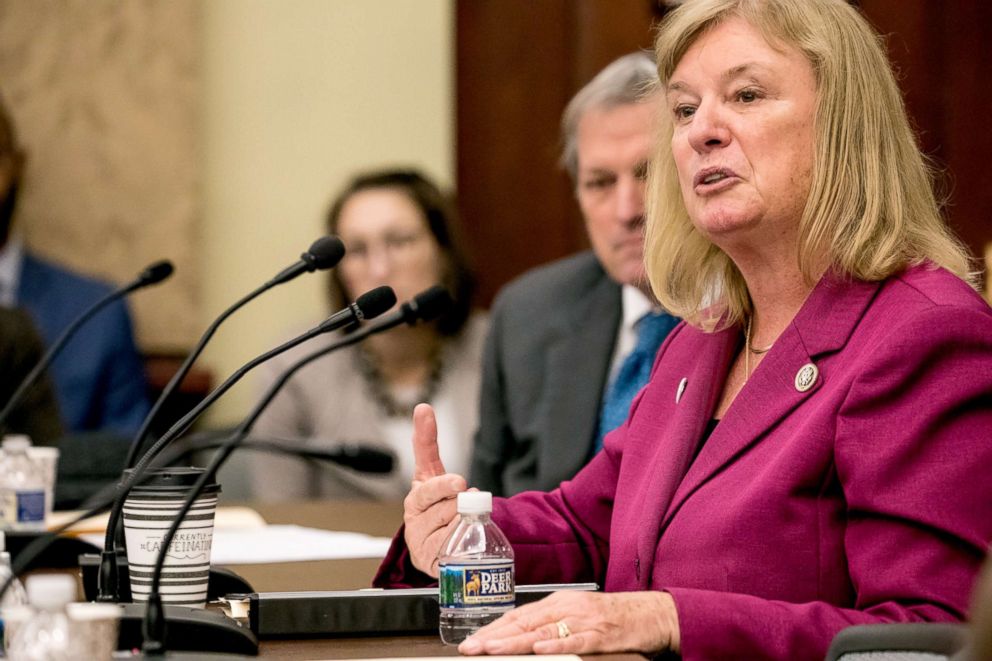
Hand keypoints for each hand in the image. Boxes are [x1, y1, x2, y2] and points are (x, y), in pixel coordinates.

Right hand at [404, 403, 466, 576]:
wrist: (436, 552)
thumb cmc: (438, 512)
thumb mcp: (440, 481)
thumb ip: (432, 448)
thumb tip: (422, 410)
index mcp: (420, 486)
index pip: (423, 455)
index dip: (424, 434)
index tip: (425, 412)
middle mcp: (414, 508)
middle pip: (432, 491)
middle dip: (448, 487)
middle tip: (461, 485)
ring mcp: (417, 532)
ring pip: (446, 516)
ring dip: (462, 516)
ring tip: (465, 520)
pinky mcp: (425, 555)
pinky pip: (448, 542)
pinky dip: (458, 539)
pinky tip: (461, 538)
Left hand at [458, 590, 679, 655]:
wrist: (650, 613)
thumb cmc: (612, 616)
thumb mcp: (576, 614)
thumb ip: (550, 622)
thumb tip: (519, 634)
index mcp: (558, 602)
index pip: (519, 615)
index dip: (494, 627)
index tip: (473, 640)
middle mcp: (567, 607)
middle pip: (524, 622)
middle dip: (494, 635)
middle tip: (471, 646)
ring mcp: (584, 620)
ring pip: (543, 632)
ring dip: (515, 640)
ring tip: (492, 648)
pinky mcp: (601, 634)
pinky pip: (576, 641)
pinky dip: (556, 645)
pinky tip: (539, 649)